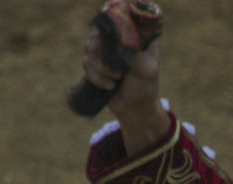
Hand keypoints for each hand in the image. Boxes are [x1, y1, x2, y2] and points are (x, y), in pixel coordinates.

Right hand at [82, 30, 168, 153]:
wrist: (136, 111)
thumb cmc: (146, 89)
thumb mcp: (147, 71)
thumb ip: (134, 54)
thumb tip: (117, 41)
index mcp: (136, 38)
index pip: (118, 23)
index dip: (112, 37)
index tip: (117, 55)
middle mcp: (120, 41)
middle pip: (98, 35)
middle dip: (103, 58)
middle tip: (118, 74)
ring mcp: (107, 51)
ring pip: (89, 49)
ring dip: (100, 69)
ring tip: (115, 82)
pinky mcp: (97, 64)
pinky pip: (85, 63)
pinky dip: (95, 77)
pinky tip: (109, 87)